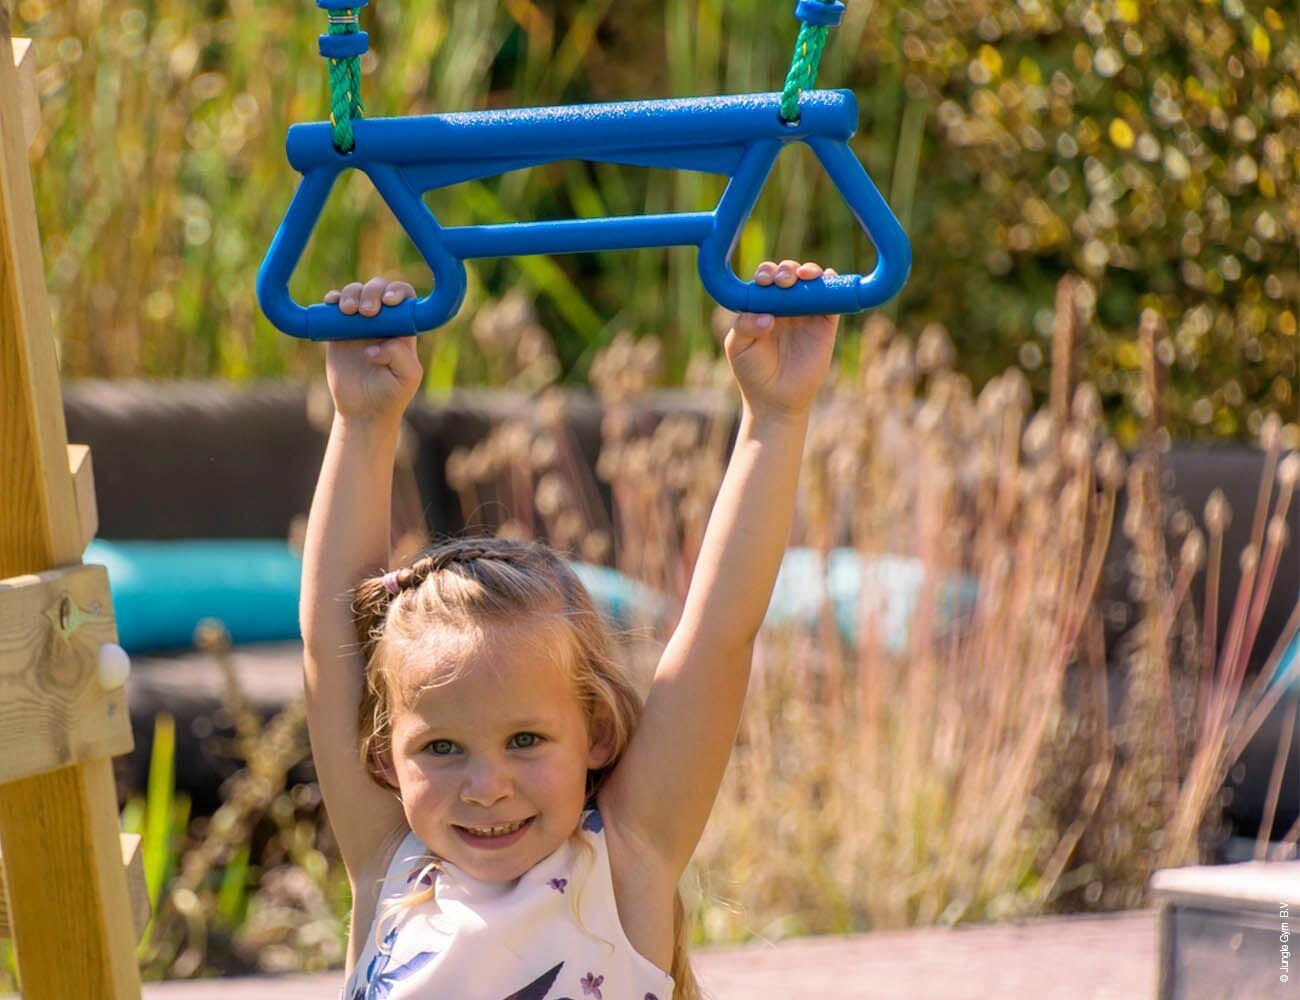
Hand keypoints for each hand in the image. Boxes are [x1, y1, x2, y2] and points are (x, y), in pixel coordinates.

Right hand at [321, 277, 422, 422]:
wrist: (362, 410)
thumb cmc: (390, 394)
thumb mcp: (406, 378)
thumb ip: (400, 357)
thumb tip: (376, 346)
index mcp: (402, 327)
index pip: (404, 297)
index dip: (398, 291)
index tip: (389, 302)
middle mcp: (382, 320)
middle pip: (378, 288)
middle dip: (372, 292)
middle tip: (367, 312)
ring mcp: (358, 323)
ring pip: (355, 292)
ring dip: (351, 293)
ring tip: (348, 311)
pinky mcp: (337, 330)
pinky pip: (333, 306)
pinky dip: (332, 299)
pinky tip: (332, 304)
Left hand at [724, 260, 840, 419]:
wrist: (777, 400)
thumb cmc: (753, 373)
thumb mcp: (739, 348)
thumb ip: (744, 326)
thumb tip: (767, 315)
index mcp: (762, 305)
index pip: (765, 279)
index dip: (766, 273)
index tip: (765, 281)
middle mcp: (784, 305)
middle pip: (789, 273)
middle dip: (786, 269)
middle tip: (784, 281)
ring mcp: (806, 313)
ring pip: (811, 280)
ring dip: (809, 270)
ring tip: (804, 276)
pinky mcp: (825, 324)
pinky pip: (832, 298)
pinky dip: (832, 284)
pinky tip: (826, 279)